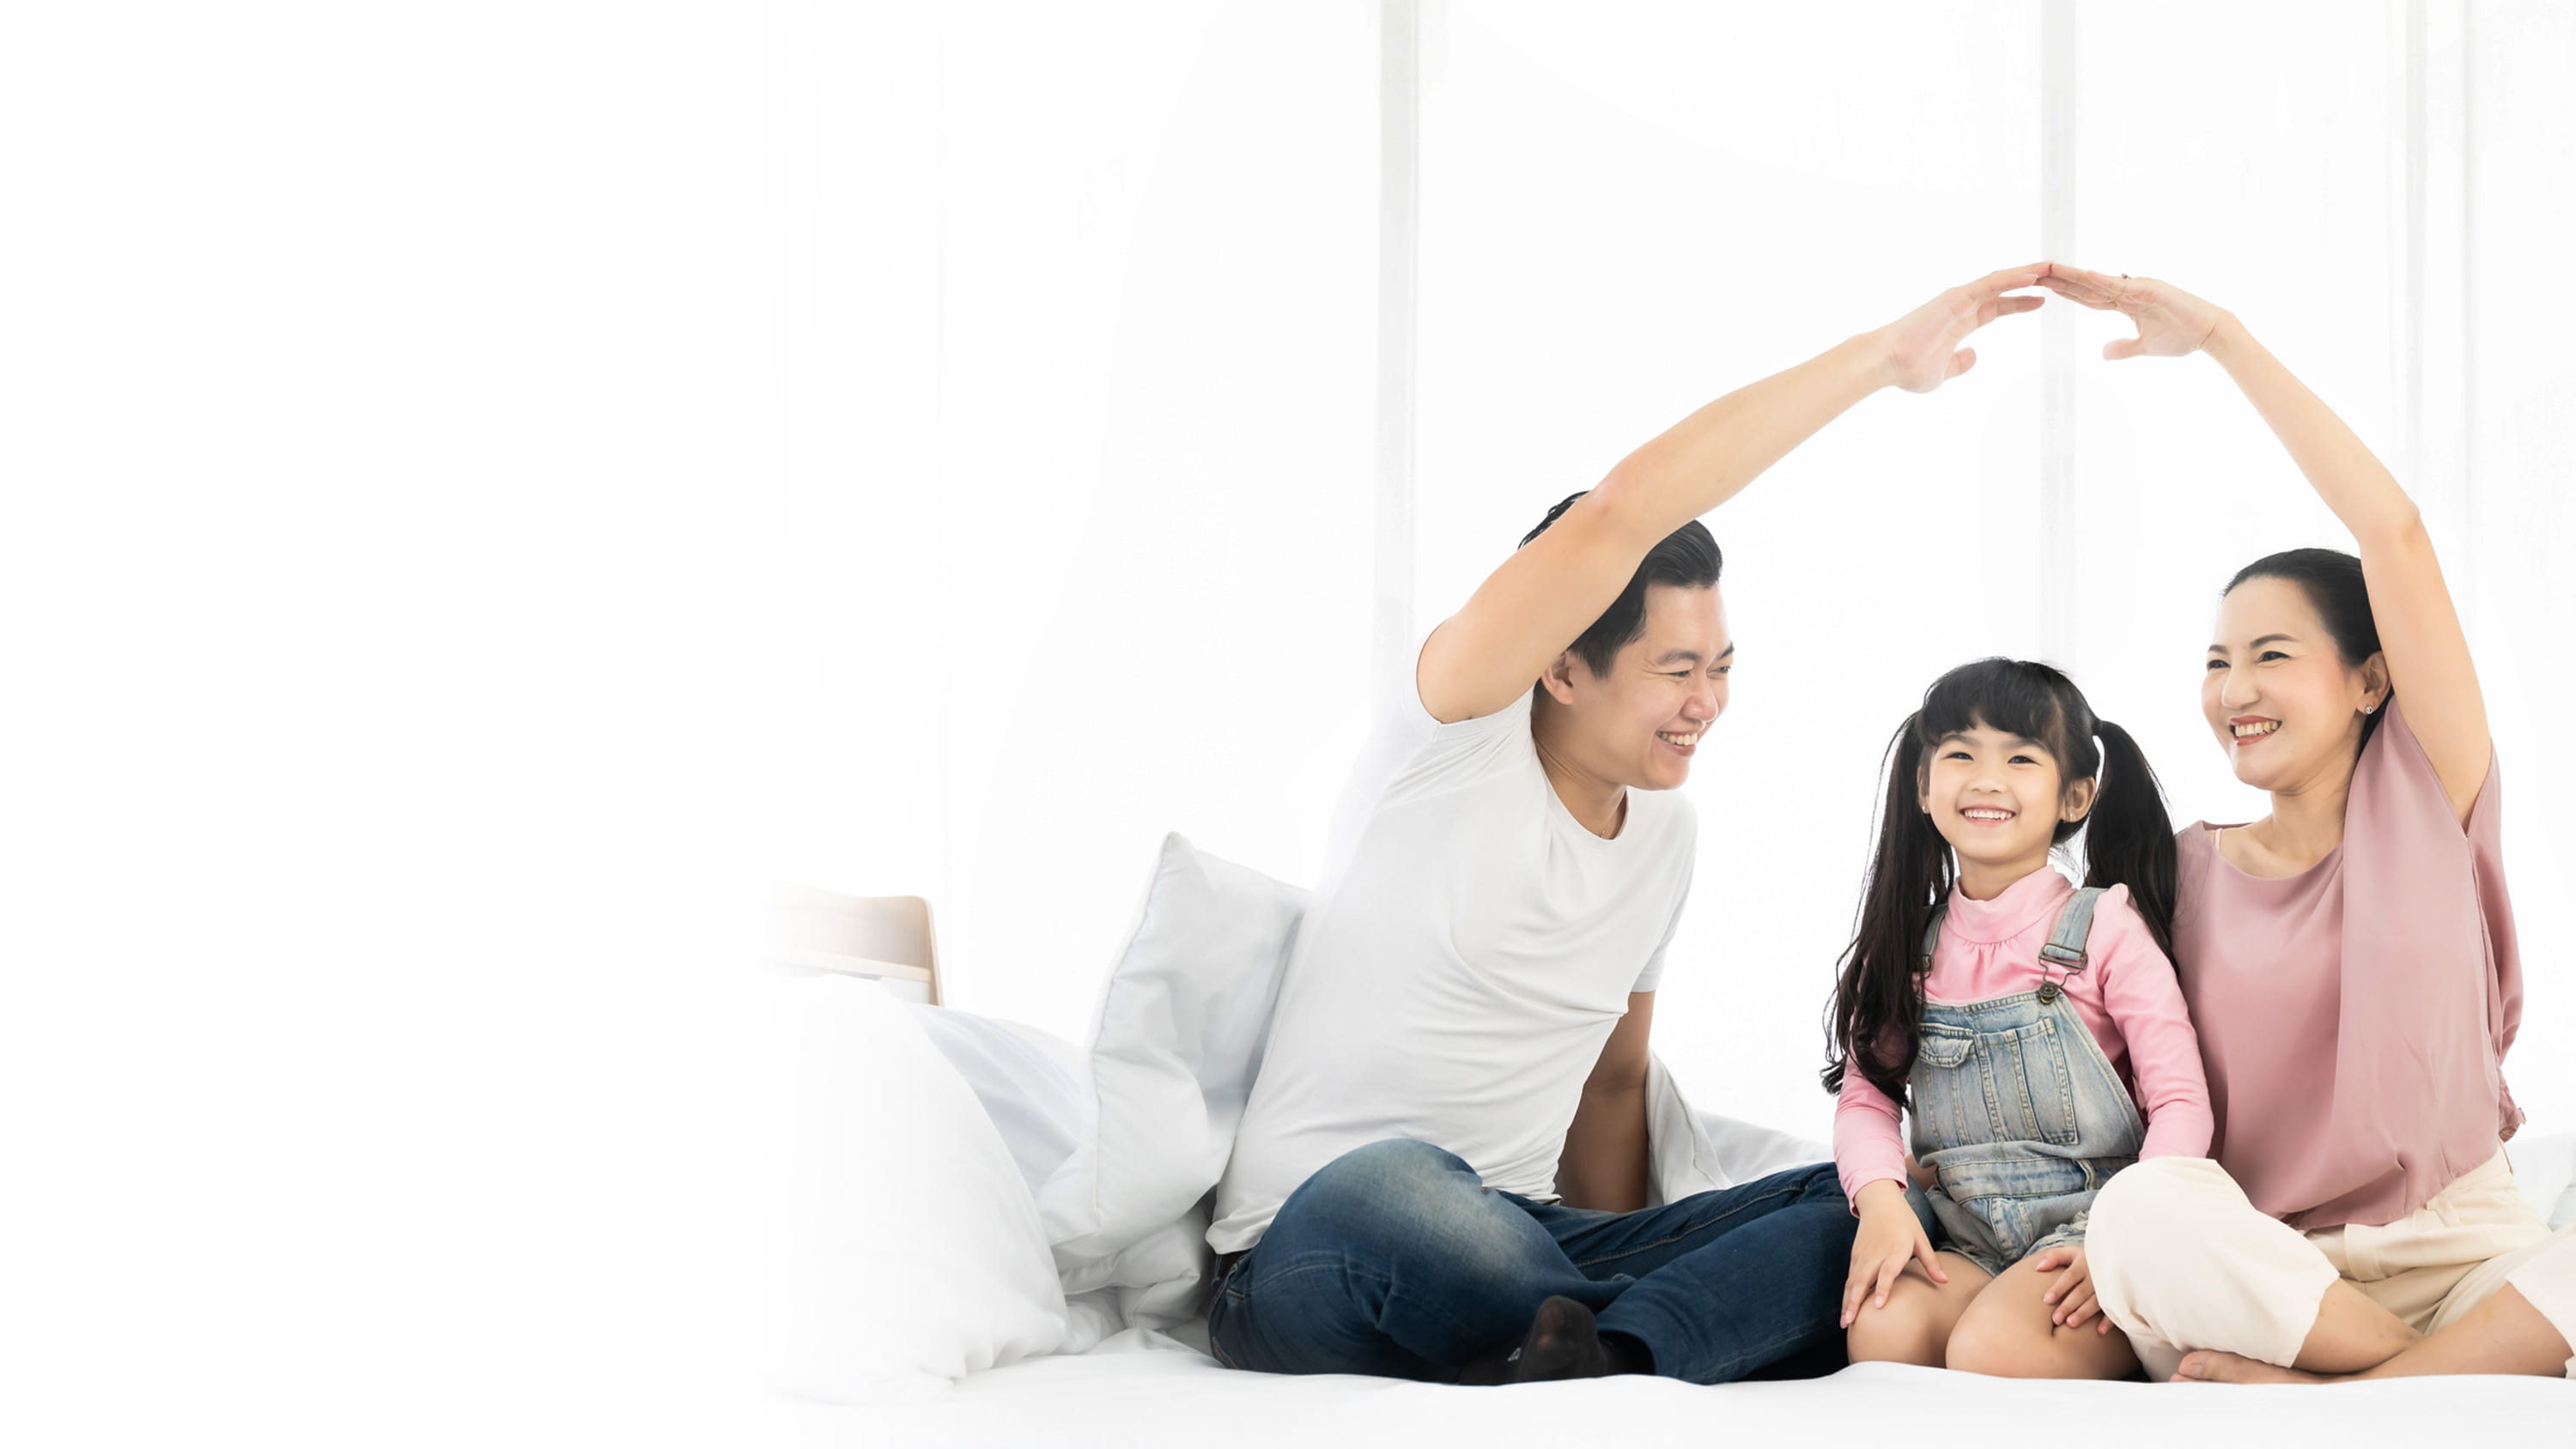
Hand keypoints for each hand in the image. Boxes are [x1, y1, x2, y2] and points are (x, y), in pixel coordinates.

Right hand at [1840, 1180, 1947, 1327]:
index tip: (1878, 1306)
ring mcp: (1862, 1256)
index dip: (1882, 1290)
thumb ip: (1930, 1262)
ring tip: (1845, 1322)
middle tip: (1850, 1323)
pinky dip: (1846, 1294)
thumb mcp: (1920, 1238)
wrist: (1879, 1201)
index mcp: (1895, 1250)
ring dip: (1847, 1302)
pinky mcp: (1855, 1256)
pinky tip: (1846, 1308)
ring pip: (1852, 1282)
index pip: (1886, 1273)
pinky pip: (1850, 1278)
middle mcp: (1875, 1255)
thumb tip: (1945, 1282)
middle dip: (1854, 1303)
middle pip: (1862, 1281)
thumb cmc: (1903, 1221)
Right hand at [1869, 263, 2047, 393]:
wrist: (1887, 364)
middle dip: (2028, 283)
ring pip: (1999, 281)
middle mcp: (1961, 307)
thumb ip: (1960, 363)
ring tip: (2052, 266)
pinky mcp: (1956, 297)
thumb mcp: (1943, 373)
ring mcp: (1959, 299)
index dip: (2018, 304)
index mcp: (1960, 324)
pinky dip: (2011, 278)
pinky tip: (2033, 275)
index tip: (2040, 302)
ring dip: (2026, 273)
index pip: (1996, 309)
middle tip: (2054, 276)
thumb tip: (1974, 356)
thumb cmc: (1907, 370)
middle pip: (2002, 289)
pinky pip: (1990, 284)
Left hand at [2031, 1243, 2113, 1333]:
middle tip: (2056, 1319)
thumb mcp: (2070, 1253)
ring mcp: (2108, 1287)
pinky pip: (2114, 1310)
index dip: (2059, 1288)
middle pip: (2081, 1292)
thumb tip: (2038, 1267)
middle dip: (2068, 1305)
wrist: (2113, 1259)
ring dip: (2084, 1313)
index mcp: (2083, 1263)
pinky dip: (2108, 1321)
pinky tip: (2099, 1331)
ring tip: (2071, 1324)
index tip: (2047, 1300)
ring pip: (2095, 1302)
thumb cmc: (2084, 1259)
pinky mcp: (2118, 1297)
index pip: (2070, 1276)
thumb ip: (2054, 1257)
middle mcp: (2096, 1276)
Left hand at [2035, 263, 2231, 360]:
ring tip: (2050, 268)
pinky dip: (2103, 280)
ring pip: (2100, 281)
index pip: (2088, 297)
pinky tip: (2084, 275)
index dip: (2066, 291)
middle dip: (2061, 279)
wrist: (2211, 334)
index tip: (2043, 287)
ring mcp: (2140, 288)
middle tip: (2034, 271)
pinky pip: (2122, 286)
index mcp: (2126, 303)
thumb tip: (2102, 353)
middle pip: (2088, 285)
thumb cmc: (2183, 337)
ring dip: (2075, 274)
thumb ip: (2123, 348)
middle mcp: (2130, 291)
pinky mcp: (2152, 290)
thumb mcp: (2144, 347)